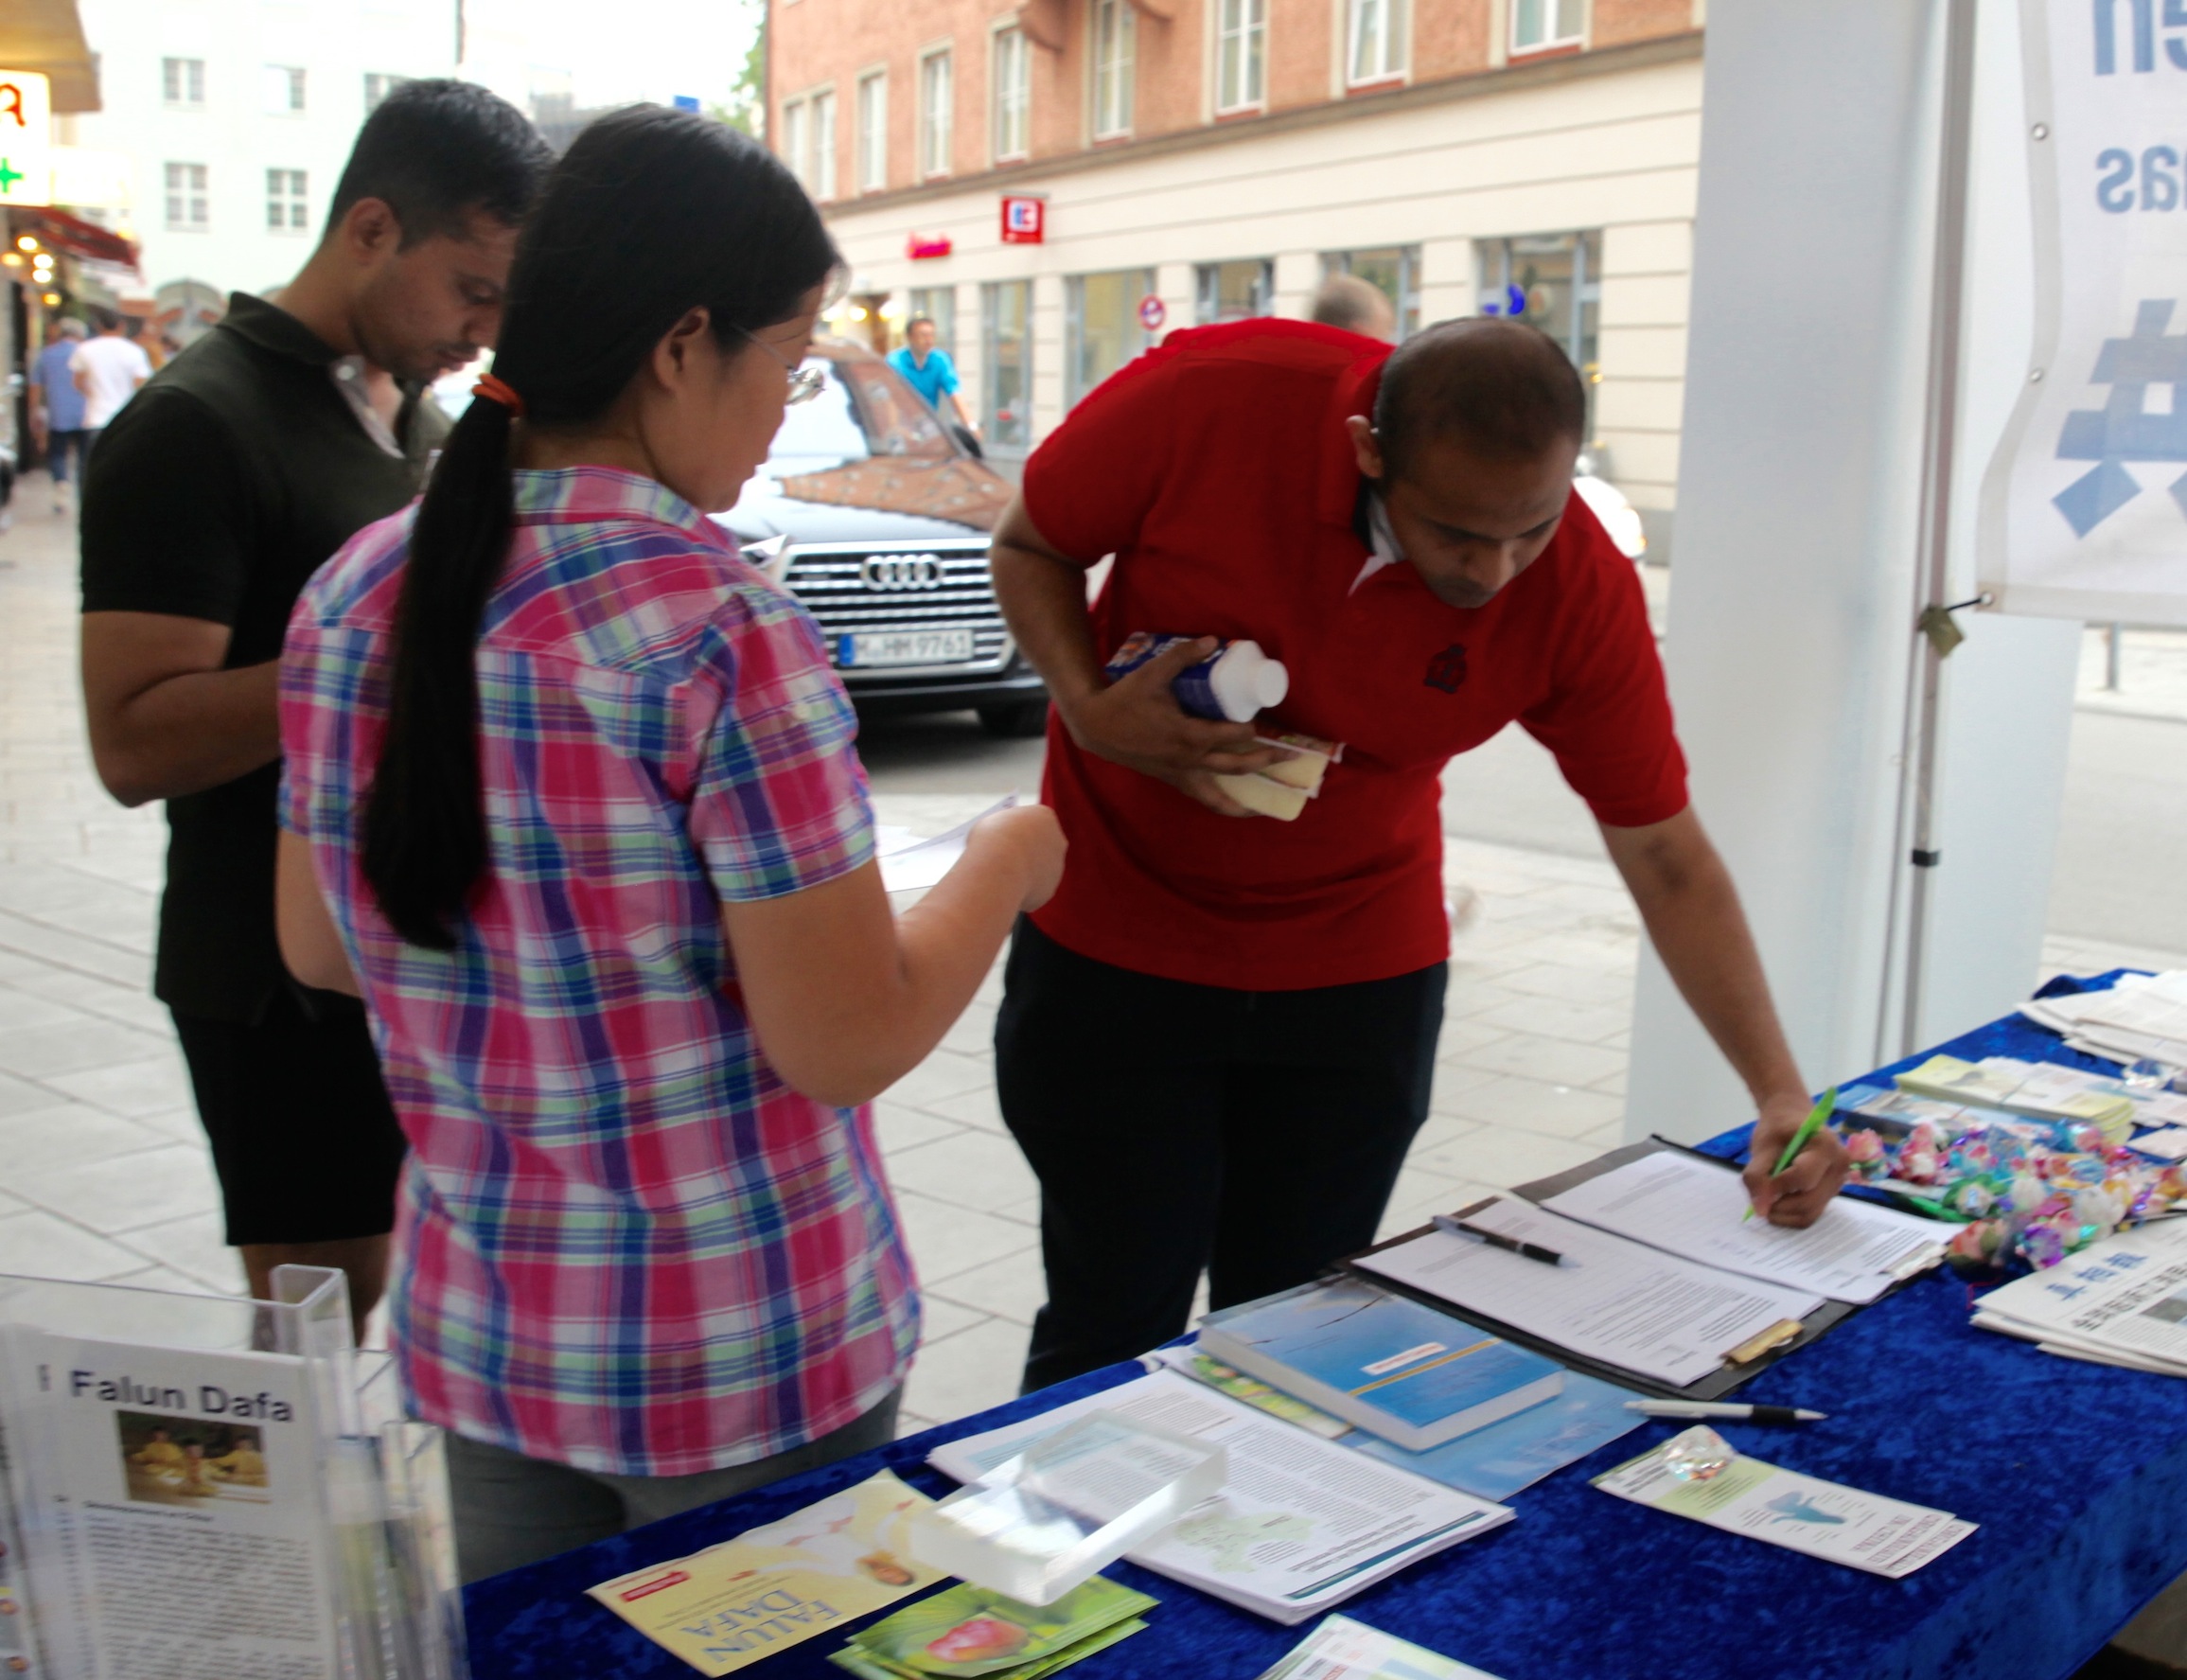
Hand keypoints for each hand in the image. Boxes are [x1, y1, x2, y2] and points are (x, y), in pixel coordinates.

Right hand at [967, 803, 1066, 913]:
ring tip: (999, 879)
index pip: (1032, 821)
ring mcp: (1056, 867)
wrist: (999, 869)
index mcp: (1044, 817)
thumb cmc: (991, 841)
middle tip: (1002, 858)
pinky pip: (1032, 891)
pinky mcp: (1048, 890)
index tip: (1002, 835)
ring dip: (1024, 874)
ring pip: (1038, 871)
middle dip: (1024, 852)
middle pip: (1039, 846)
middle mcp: (1057, 840)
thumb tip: (999, 846)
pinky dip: (1020, 892)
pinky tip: (1004, 893)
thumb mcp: (989, 825)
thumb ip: (1000, 833)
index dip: (1016, 829)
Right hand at [1059, 637, 1279, 815]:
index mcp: (1187, 735)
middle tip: (1288, 755)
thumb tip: (1214, 642)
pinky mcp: (1173, 780)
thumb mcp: (1153, 673)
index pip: (1232, 735)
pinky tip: (1237, 808)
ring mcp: (1180, 773)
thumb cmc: (1126, 699)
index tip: (1263, 720)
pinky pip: (1202, 798)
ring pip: (1219, 796)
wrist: (1097, 727)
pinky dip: (1222, 805)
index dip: (1252, 729)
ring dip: (1245, 801)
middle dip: (1265, 761)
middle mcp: (1188, 759)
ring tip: (1265, 806)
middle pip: (1237, 766)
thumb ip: (1183, 655)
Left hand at [1742, 1090, 1848, 1226]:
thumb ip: (1757, 1176)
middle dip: (1780, 1206)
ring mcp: (1838, 1183)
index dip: (1777, 1186)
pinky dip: (1791, 1214)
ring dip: (1784, 1212)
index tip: (1759, 1186)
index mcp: (1825, 1146)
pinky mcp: (1831, 1193)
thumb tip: (1760, 1210)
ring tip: (1768, 1198)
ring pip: (1811, 1213)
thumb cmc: (1777, 1130)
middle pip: (1809, 1201)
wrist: (1792, 1121)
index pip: (1803, 1177)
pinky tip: (1779, 1200)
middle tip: (1760, 1198)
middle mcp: (1839, 1167)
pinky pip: (1812, 1214)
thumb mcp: (1761, 1147)